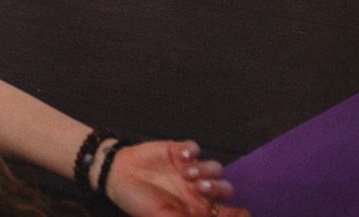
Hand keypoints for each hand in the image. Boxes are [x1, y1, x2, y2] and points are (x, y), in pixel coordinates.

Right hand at [105, 141, 244, 216]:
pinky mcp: (178, 151)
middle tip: (201, 188)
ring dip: (206, 170)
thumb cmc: (139, 202)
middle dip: (218, 188)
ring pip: (215, 167)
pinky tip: (180, 156)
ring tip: (187, 173)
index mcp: (197, 209)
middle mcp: (197, 190)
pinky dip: (192, 151)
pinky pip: (195, 148)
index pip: (226, 212)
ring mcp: (189, 169)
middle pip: (225, 188)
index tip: (242, 211)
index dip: (238, 213)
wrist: (116, 176)